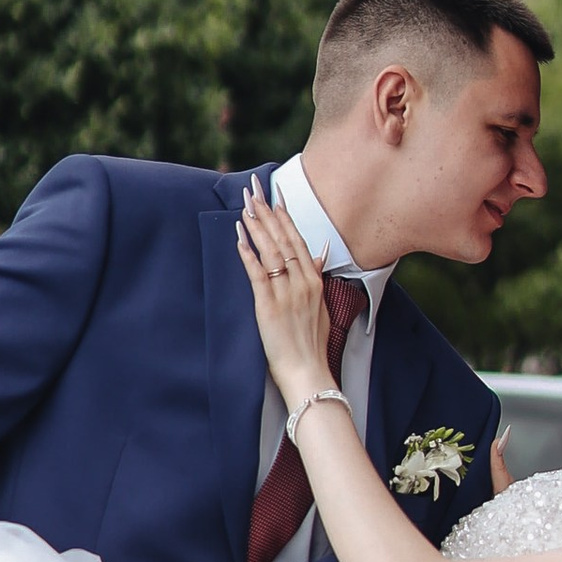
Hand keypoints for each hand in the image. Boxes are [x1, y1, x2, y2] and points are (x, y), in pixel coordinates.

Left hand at [236, 183, 333, 406]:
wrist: (307, 370)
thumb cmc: (312, 343)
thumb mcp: (322, 306)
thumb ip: (319, 276)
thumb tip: (322, 252)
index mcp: (314, 281)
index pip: (298, 241)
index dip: (285, 217)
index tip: (275, 197)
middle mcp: (302, 282)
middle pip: (283, 240)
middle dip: (268, 213)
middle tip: (254, 191)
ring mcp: (286, 293)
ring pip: (270, 252)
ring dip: (257, 227)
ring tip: (245, 206)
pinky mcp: (269, 305)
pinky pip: (257, 273)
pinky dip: (248, 253)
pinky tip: (239, 237)